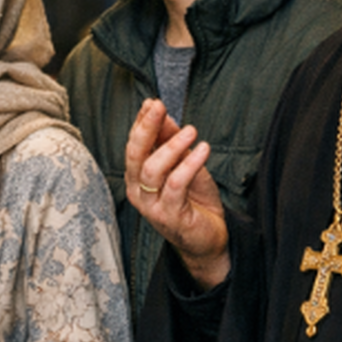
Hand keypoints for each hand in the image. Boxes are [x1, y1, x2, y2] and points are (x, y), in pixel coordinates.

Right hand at [125, 99, 228, 288]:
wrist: (208, 239)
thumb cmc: (194, 201)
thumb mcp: (183, 164)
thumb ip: (171, 142)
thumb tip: (163, 114)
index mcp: (137, 177)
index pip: (133, 144)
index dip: (141, 123)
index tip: (153, 103)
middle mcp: (137, 191)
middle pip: (135, 154)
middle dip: (145, 128)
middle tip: (158, 106)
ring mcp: (150, 206)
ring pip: (152, 169)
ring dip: (172, 146)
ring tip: (192, 131)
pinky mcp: (169, 216)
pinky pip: (176, 185)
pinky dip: (189, 164)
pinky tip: (203, 150)